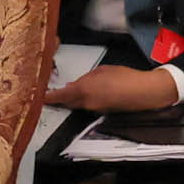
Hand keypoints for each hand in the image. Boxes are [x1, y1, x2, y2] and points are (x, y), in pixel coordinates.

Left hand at [45, 65, 181, 113]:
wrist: (145, 92)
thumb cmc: (126, 78)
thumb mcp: (102, 71)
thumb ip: (86, 78)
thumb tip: (75, 84)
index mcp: (83, 90)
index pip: (59, 96)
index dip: (47, 97)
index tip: (38, 96)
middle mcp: (86, 103)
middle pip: (66, 101)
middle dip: (59, 97)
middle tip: (52, 91)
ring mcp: (94, 109)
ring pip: (77, 104)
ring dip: (73, 98)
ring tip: (74, 88)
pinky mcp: (102, 112)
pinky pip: (88, 106)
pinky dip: (85, 100)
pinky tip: (90, 93)